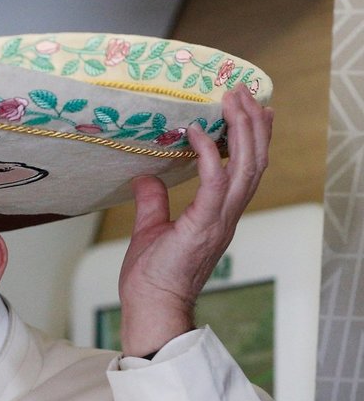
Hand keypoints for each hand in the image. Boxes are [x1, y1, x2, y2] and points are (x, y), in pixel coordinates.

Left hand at [118, 85, 271, 356]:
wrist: (150, 307)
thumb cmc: (151, 277)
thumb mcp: (151, 230)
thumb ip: (153, 202)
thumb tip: (145, 178)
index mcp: (219, 216)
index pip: (246, 171)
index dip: (253, 140)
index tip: (252, 110)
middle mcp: (226, 216)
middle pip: (254, 163)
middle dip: (253, 125)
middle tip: (245, 93)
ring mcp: (218, 221)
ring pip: (245, 168)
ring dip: (242, 131)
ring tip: (234, 101)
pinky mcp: (202, 226)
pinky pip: (214, 184)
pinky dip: (210, 155)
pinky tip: (198, 132)